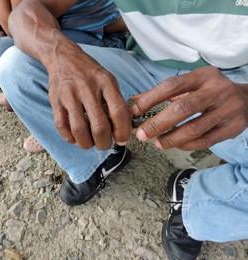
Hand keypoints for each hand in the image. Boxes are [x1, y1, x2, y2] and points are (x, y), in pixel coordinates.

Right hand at [48, 44, 131, 149]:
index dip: (122, 131)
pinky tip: (75, 138)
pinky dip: (69, 138)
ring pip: (79, 130)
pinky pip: (61, 126)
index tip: (122, 140)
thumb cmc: (89, 73)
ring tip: (91, 144)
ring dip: (87, 144)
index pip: (118, 112)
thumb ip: (116, 101)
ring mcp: (69, 95)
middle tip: (105, 144)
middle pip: (99, 126)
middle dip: (104, 143)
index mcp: (105, 82)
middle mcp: (87, 88)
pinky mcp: (55, 101)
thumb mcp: (108, 79)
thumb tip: (123, 128)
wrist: (62, 57)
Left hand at [130, 66, 247, 150]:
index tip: (134, 110)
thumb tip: (133, 102)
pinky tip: (175, 145)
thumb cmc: (209, 92)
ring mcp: (227, 110)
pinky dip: (186, 145)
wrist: (247, 100)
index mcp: (203, 76)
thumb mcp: (190, 85)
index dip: (150, 98)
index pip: (172, 85)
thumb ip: (163, 93)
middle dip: (158, 124)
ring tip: (157, 142)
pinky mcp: (232, 128)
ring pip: (194, 129)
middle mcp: (217, 91)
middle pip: (183, 108)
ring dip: (171, 139)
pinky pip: (204, 141)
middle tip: (141, 134)